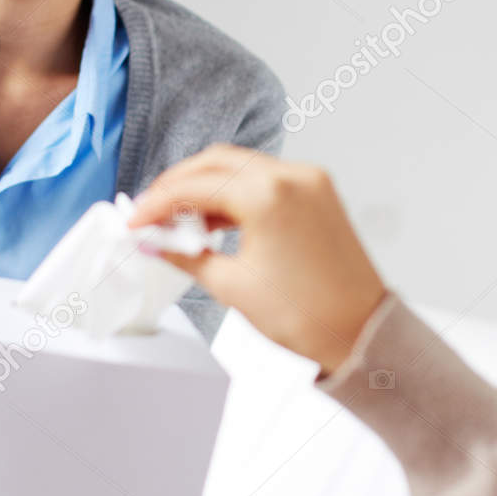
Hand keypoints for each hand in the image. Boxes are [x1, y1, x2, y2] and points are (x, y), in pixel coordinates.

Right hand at [128, 145, 387, 371]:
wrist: (360, 332)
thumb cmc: (310, 316)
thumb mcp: (232, 287)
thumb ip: (186, 255)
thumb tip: (157, 243)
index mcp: (269, 196)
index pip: (196, 186)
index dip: (157, 203)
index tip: (136, 221)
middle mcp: (292, 177)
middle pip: (216, 163)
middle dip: (178, 185)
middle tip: (150, 214)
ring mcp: (309, 181)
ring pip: (241, 167)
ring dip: (207, 186)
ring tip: (179, 220)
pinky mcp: (319, 192)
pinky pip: (267, 179)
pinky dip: (237, 193)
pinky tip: (215, 219)